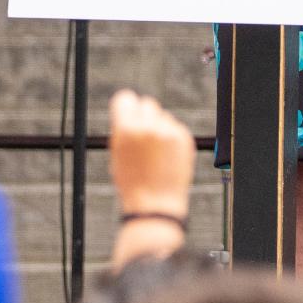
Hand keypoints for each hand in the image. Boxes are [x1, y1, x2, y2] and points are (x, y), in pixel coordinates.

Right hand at [108, 89, 195, 220]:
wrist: (155, 205)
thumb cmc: (132, 182)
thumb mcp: (118, 153)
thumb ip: (123, 129)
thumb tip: (129, 111)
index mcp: (126, 129)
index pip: (125, 98)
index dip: (126, 107)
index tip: (128, 113)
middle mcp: (148, 126)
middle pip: (147, 104)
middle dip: (144, 116)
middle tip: (143, 132)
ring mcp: (169, 131)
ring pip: (163, 116)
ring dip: (159, 127)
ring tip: (155, 153)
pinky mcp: (184, 138)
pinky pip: (176, 128)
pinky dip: (171, 138)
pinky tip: (167, 157)